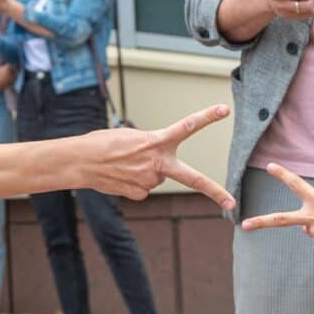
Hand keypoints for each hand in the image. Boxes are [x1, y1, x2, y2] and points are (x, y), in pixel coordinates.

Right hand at [78, 105, 233, 207]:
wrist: (81, 161)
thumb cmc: (104, 144)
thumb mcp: (132, 138)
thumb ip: (152, 150)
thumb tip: (158, 172)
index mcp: (157, 141)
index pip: (187, 126)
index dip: (207, 117)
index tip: (225, 109)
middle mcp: (158, 162)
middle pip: (192, 179)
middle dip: (215, 192)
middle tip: (232, 204)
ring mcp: (150, 181)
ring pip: (156, 178)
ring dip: (144, 172)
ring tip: (124, 164)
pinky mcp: (140, 194)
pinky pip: (143, 189)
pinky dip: (134, 183)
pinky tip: (120, 176)